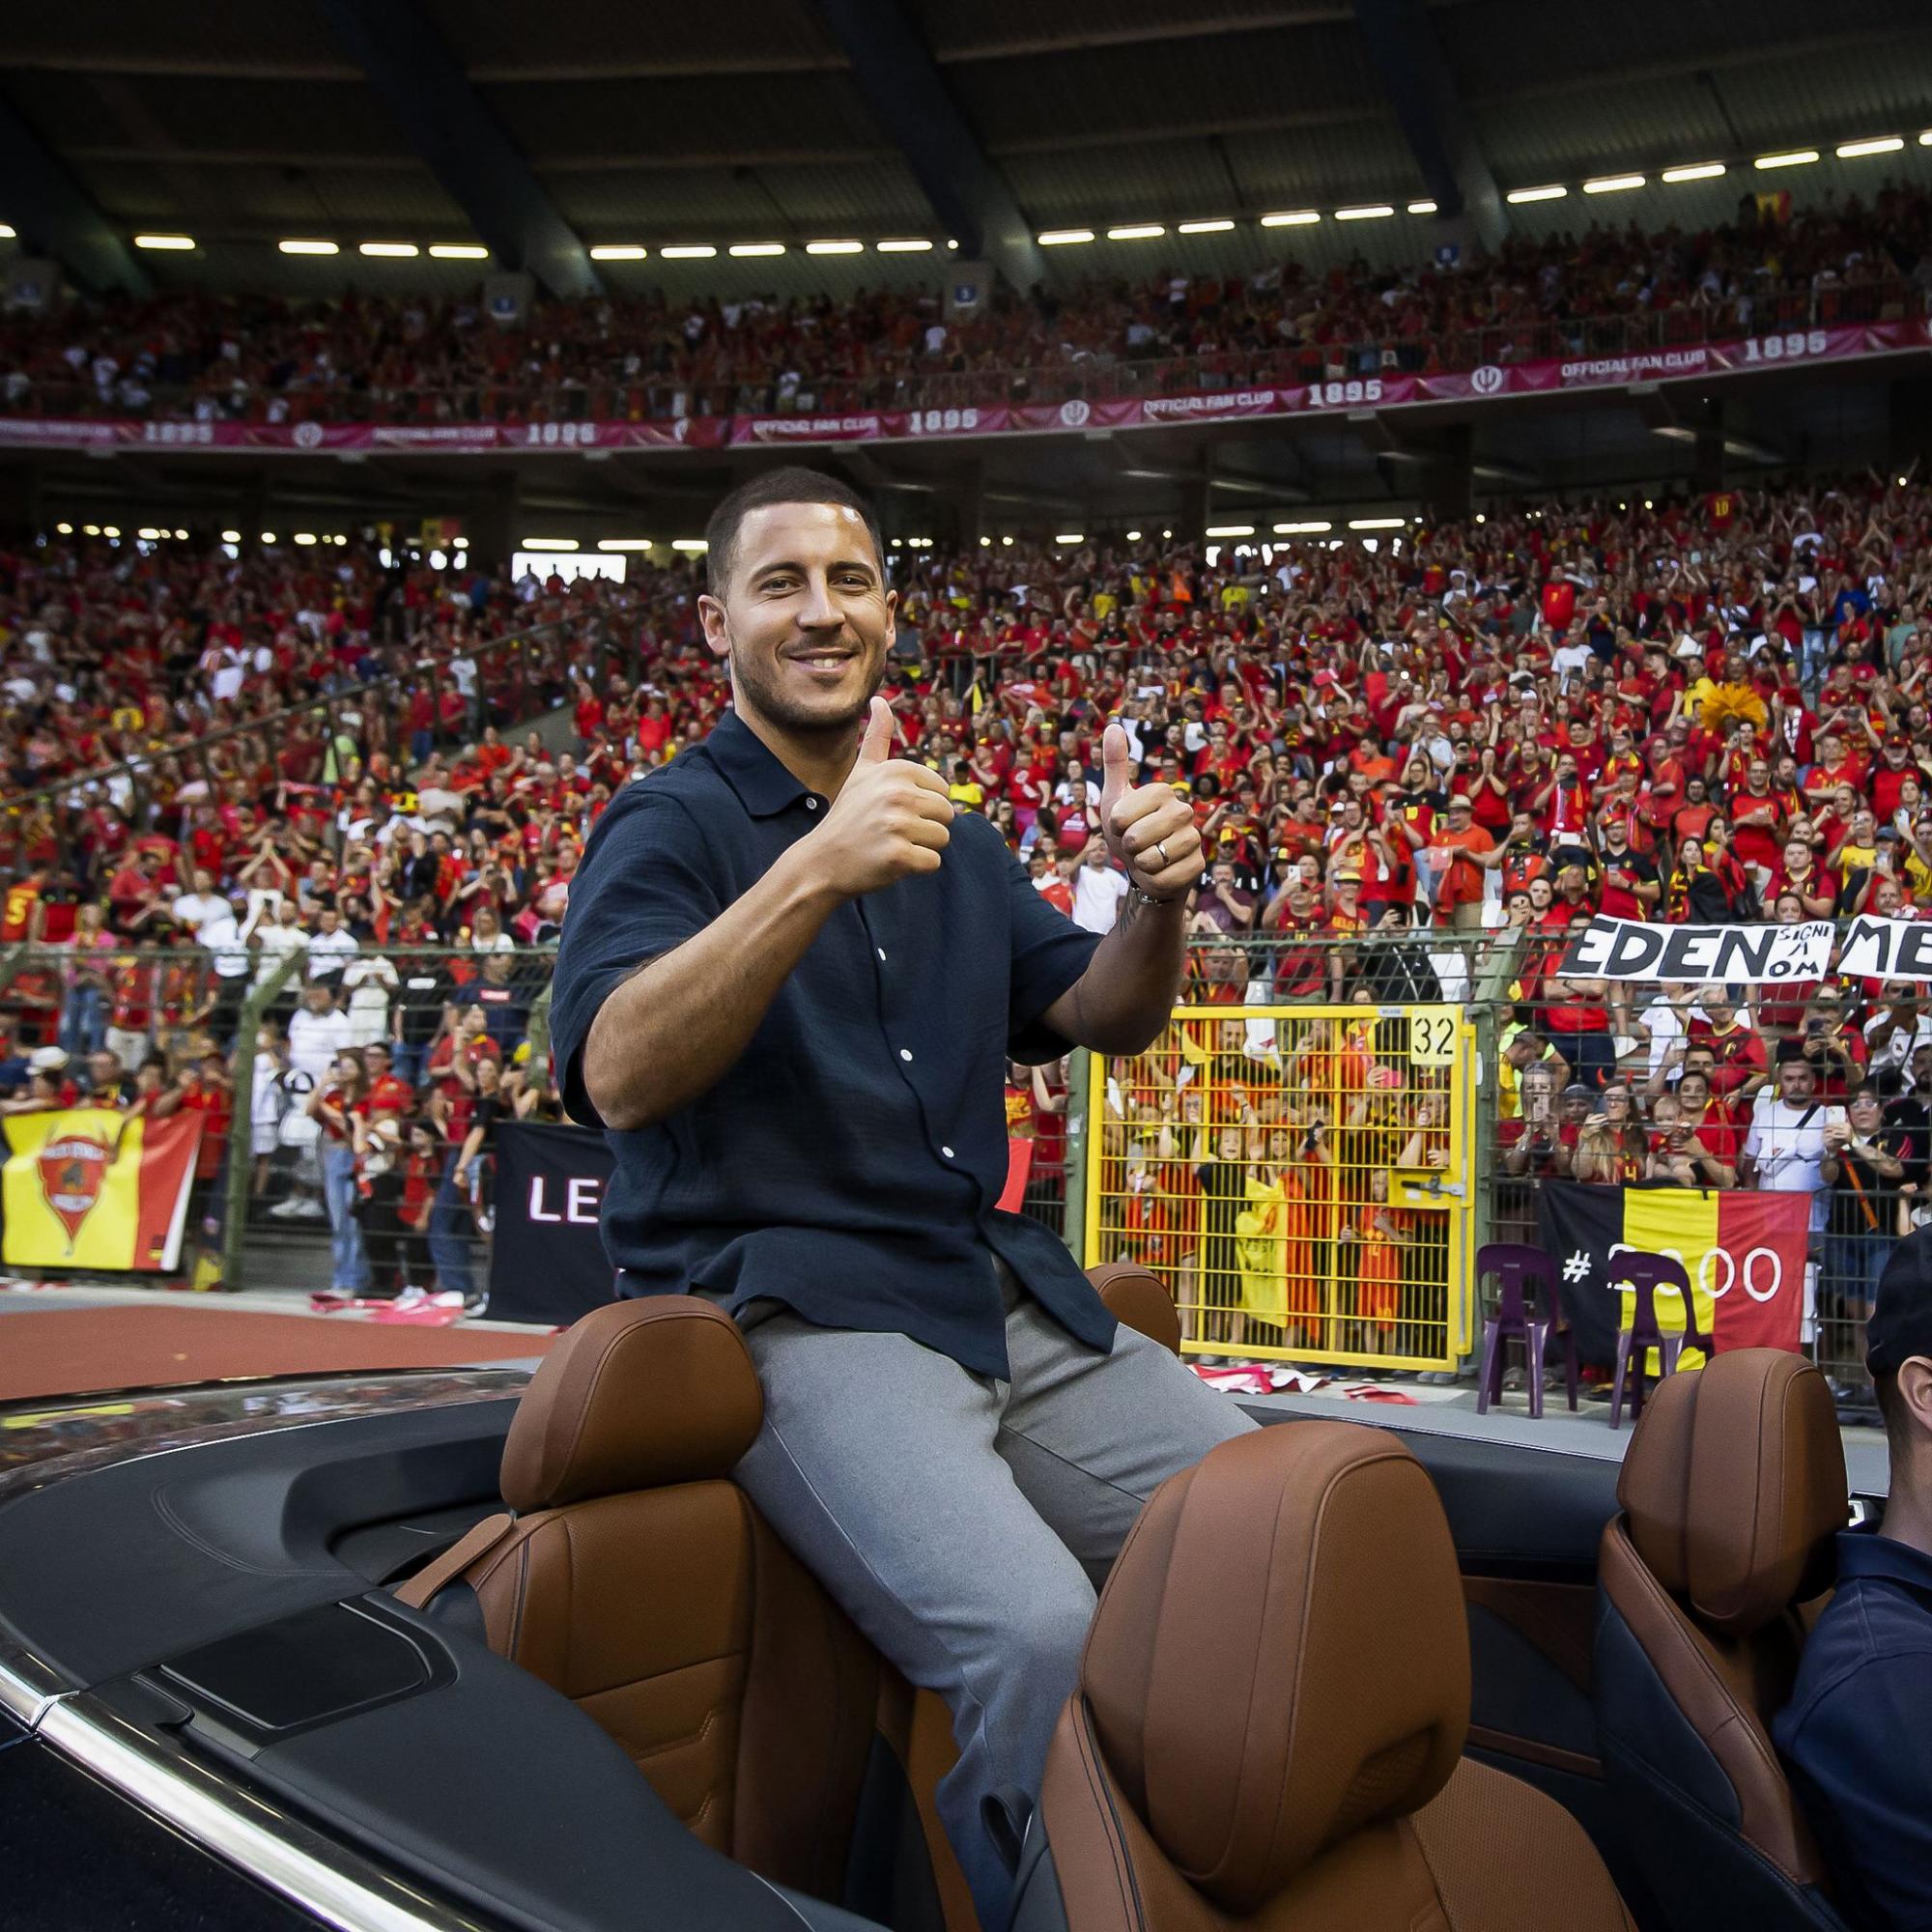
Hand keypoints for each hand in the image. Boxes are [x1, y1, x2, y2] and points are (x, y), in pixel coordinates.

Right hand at [806, 698, 954, 896]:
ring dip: (922, 848)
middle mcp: (898, 793)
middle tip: (891, 831)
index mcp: (896, 770)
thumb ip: (877, 736)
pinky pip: (933, 863)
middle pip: (947, 815)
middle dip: (925, 828)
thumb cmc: (848, 816)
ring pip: (943, 839)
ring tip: (890, 844)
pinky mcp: (899, 856)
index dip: (923, 806)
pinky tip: (889, 862)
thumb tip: (879, 700)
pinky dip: (916, 867)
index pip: (942, 791)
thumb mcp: (862, 771)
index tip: (891, 811)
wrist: (822, 861)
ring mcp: (897, 825)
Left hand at [1099, 721, 1201, 897]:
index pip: (1119, 817)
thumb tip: (1113, 725)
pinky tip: (1161, 871)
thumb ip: (1115, 763)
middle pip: (1134, 838)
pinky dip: (1154, 880)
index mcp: (1162, 791)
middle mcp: (1183, 810)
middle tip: (1136, 844)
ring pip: (1149, 859)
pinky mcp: (1198, 865)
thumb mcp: (1115, 798)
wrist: (1145, 866)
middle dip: (1126, 848)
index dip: (1114, 828)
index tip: (1123, 826)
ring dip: (1140, 864)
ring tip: (1148, 857)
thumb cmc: (1129, 830)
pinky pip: (1162, 878)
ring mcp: (1194, 838)